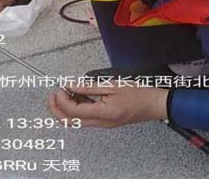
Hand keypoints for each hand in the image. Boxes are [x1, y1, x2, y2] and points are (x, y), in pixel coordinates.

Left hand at [48, 83, 168, 127]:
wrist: (155, 104)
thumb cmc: (140, 94)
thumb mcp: (112, 85)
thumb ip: (89, 87)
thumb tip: (72, 85)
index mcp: (103, 114)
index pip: (73, 111)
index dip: (62, 100)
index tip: (60, 88)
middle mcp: (101, 122)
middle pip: (71, 122)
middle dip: (57, 110)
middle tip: (53, 95)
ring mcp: (103, 123)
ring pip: (77, 121)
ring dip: (67, 108)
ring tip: (64, 92)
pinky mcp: (106, 120)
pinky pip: (86, 117)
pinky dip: (78, 107)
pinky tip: (77, 95)